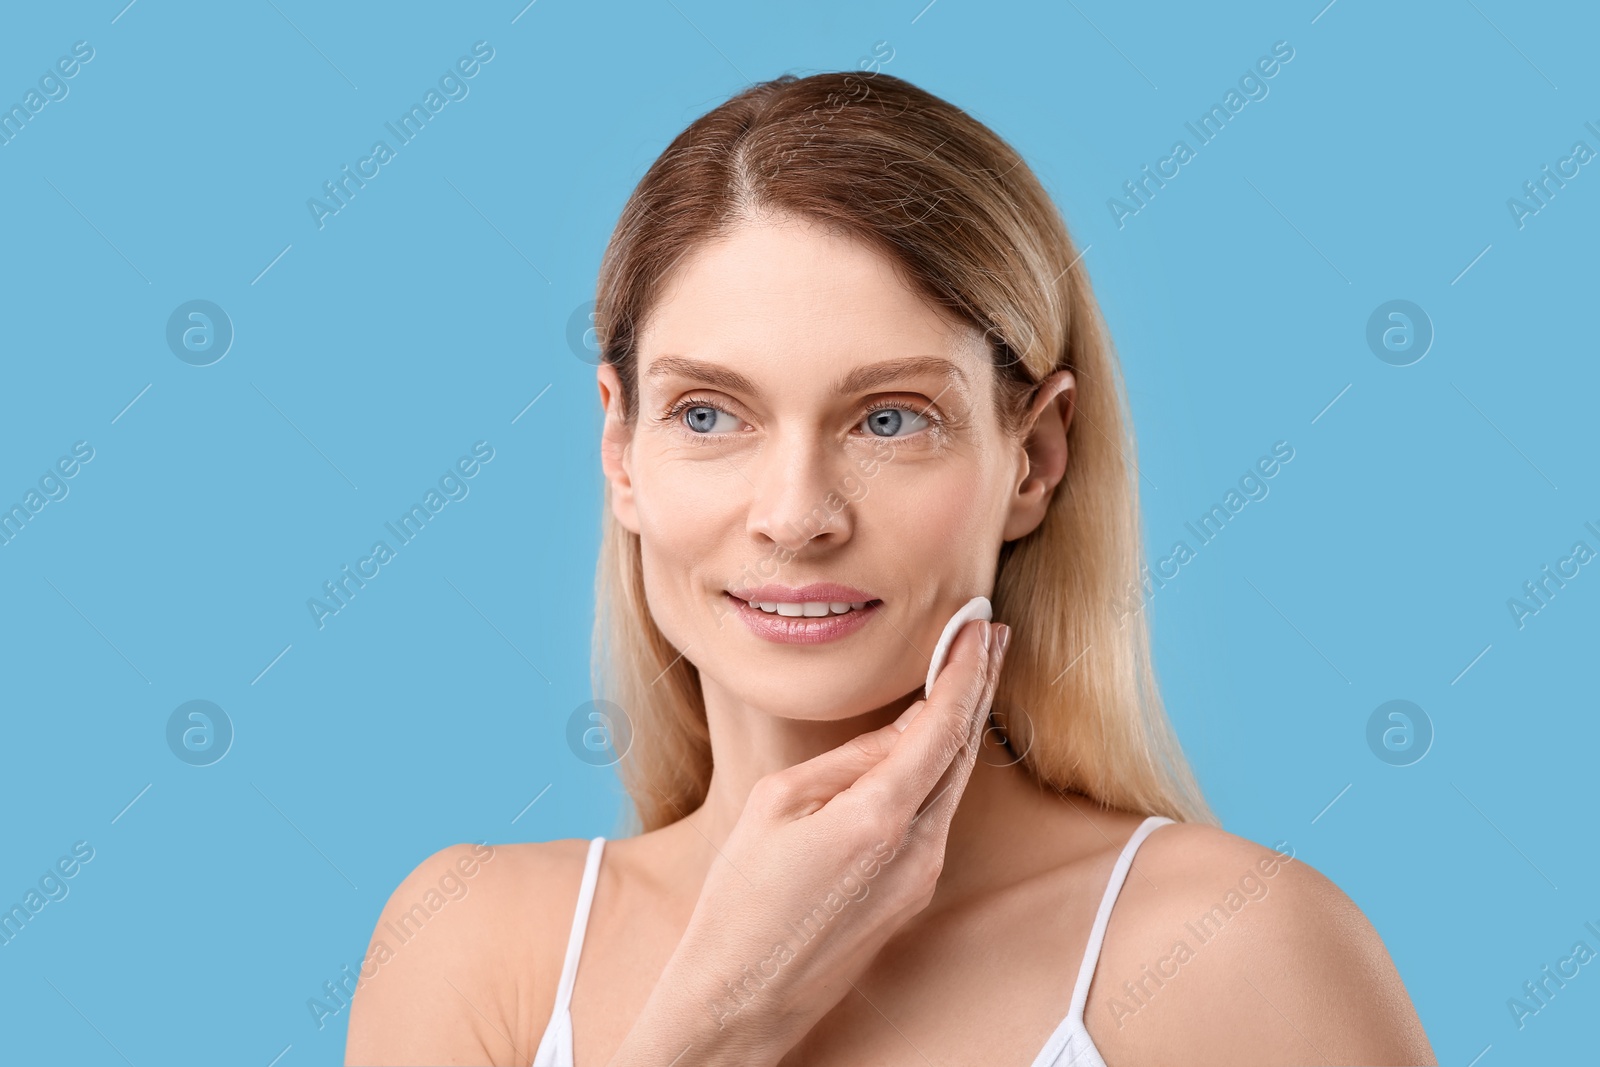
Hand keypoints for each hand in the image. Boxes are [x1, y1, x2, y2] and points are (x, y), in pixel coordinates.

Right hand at [608, 618, 1011, 1066]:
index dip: (964, 669)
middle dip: (979, 687)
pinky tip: (933, 741)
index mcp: (879, 817)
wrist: (742, 996)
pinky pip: (936, 816)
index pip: (941, 725)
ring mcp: (921, 876)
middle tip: (991, 633)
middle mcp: (917, 848)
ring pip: (954, 784)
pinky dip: (941, 768)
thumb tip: (900, 731)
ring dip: (964, 725)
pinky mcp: (913, 895)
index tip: (978, 623)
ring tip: (970, 673)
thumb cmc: (741, 898)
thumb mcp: (778, 805)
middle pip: (963, 751)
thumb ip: (849, 762)